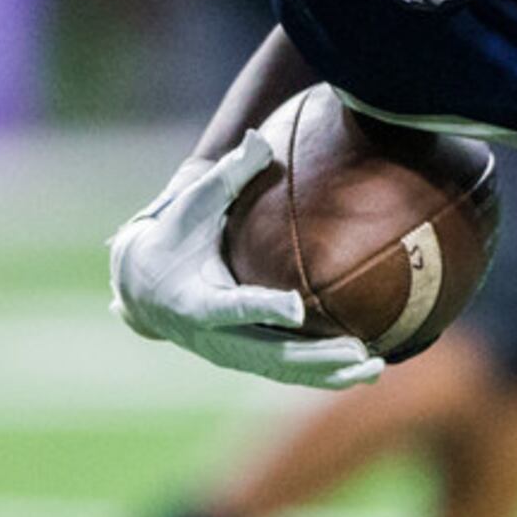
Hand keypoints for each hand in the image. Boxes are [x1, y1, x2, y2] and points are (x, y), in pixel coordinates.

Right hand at [106, 130, 384, 388]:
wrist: (141, 291)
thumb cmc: (171, 239)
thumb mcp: (190, 208)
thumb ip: (225, 177)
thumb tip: (259, 140)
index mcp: (194, 301)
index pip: (232, 308)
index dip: (263, 309)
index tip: (298, 308)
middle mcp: (214, 337)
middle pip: (268, 352)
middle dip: (314, 355)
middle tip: (357, 349)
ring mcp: (231, 354)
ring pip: (284, 370)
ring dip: (329, 373)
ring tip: (374, 366)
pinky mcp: (247, 360)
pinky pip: (289, 372)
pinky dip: (325, 376)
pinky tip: (367, 370)